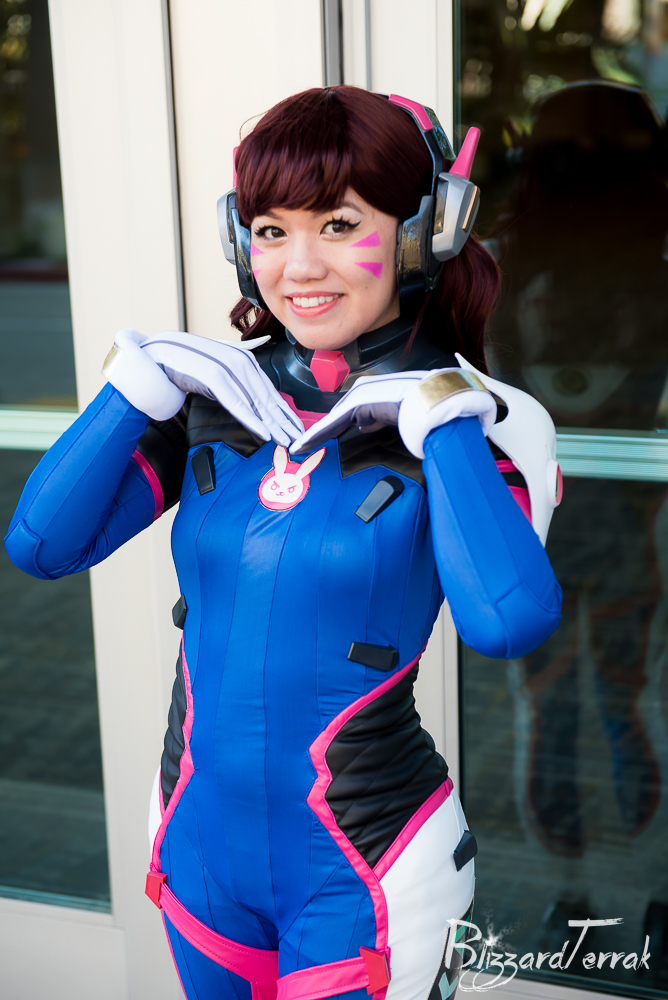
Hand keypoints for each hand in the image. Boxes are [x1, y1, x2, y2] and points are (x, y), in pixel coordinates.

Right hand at [104, 330, 303, 445]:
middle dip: (283, 419)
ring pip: (254, 399)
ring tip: (285, 441)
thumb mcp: (213, 367)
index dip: (284, 410)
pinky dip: (251, 417)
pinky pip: (235, 401)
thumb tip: (259, 346)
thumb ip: (236, 364)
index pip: (268, 389)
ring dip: (272, 422)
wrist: (151, 358)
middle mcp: (237, 360)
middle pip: (266, 395)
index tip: (297, 429)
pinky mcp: (210, 375)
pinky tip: (264, 432)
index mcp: (241, 359)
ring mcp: (224, 366)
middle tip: (299, 441)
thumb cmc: (182, 366)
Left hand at [290, 368, 495, 458]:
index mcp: (378, 394)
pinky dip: (318, 435)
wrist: (440, 403)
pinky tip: (305, 445)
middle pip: (338, 415)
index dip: (334, 427)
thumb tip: (365, 425)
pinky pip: (334, 422)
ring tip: (298, 449)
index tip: (322, 440)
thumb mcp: (401, 418)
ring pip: (333, 419)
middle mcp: (367, 390)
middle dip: (321, 431)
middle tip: (303, 446)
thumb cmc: (430, 412)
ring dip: (315, 435)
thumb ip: (381, 419)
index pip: (351, 413)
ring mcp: (363, 395)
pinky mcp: (360, 403)